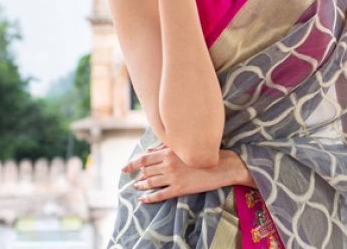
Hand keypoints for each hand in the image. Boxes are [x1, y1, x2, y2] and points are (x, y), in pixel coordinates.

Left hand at [121, 144, 254, 203]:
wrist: (221, 165)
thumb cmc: (204, 152)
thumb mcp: (185, 147)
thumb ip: (166, 148)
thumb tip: (150, 149)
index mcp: (170, 152)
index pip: (144, 158)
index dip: (132, 164)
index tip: (124, 168)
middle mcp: (168, 164)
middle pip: (146, 170)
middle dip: (138, 175)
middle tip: (134, 179)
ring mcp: (173, 177)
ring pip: (151, 182)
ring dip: (142, 185)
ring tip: (137, 187)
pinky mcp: (179, 189)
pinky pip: (160, 195)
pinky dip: (149, 198)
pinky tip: (143, 199)